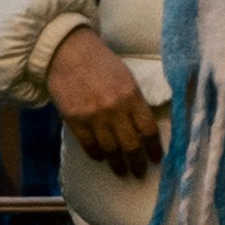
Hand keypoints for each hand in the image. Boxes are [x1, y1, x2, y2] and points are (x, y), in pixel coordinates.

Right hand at [49, 24, 165, 173]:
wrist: (68, 52)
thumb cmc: (100, 62)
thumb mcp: (126, 78)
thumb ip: (135, 101)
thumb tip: (143, 127)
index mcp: (132, 96)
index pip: (148, 130)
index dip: (154, 149)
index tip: (156, 159)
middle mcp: (115, 110)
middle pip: (131, 146)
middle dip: (137, 164)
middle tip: (139, 172)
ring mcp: (94, 117)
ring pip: (110, 150)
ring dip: (117, 164)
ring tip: (121, 171)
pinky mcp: (74, 120)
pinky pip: (88, 145)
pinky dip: (96, 154)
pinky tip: (100, 157)